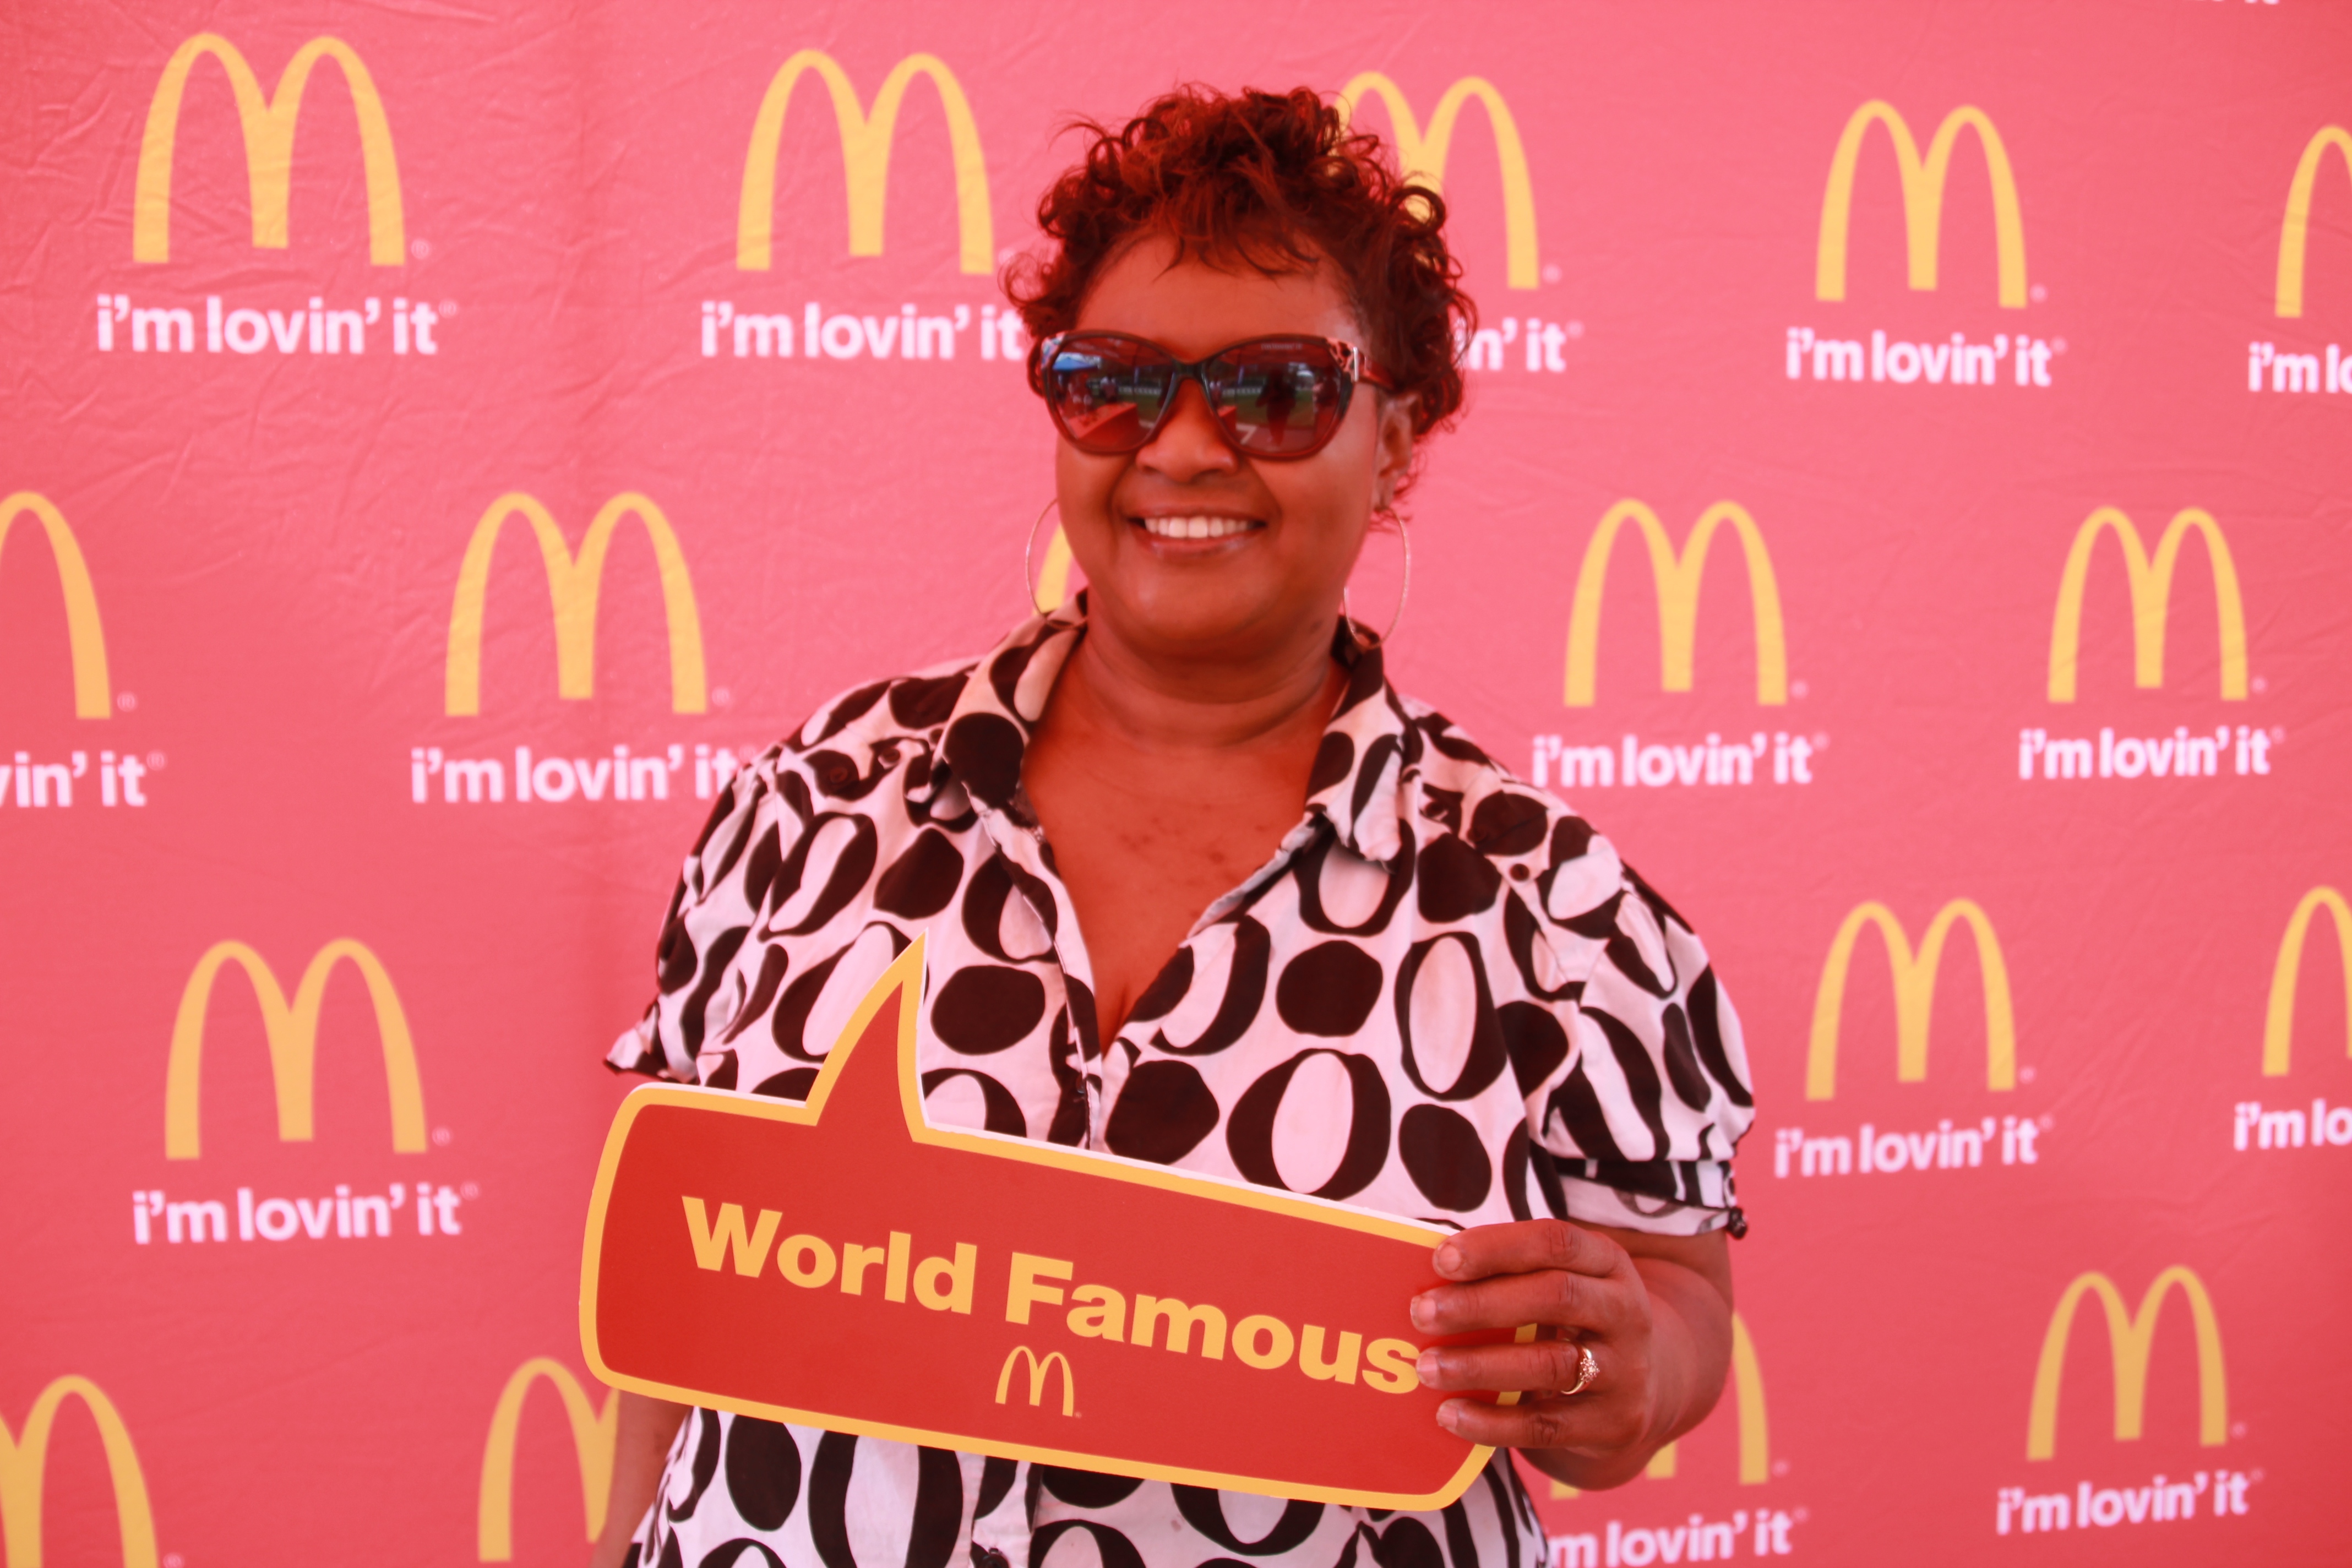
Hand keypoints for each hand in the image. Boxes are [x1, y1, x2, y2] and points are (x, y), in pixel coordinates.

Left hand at [1406, 1219, 1731, 1487]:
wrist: (1650, 1387)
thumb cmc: (1575, 1320)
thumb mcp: (1563, 1282)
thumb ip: (1510, 1273)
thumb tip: (1424, 1271)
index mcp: (1608, 1264)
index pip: (1555, 1242)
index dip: (1496, 1247)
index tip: (1441, 1258)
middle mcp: (1625, 1312)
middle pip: (1555, 1296)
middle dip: (1481, 1304)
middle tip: (1422, 1313)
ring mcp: (1625, 1371)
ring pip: (1551, 1364)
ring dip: (1481, 1365)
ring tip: (1427, 1367)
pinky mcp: (1614, 1424)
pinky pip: (1547, 1426)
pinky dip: (1493, 1423)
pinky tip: (1450, 1414)